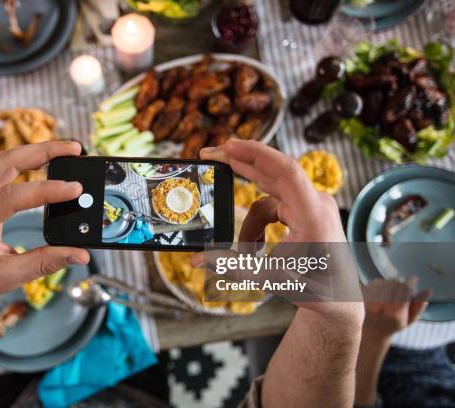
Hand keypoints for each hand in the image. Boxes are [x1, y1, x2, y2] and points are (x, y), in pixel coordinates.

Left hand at [0, 141, 89, 330]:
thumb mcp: (8, 277)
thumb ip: (45, 263)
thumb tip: (80, 253)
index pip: (11, 197)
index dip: (45, 190)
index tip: (74, 189)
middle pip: (7, 161)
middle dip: (43, 151)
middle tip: (75, 150)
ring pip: (6, 159)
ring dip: (37, 151)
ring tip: (67, 151)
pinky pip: (5, 168)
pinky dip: (29, 160)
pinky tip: (48, 161)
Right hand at [194, 139, 362, 324]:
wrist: (338, 299)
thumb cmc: (313, 291)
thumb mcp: (268, 280)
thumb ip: (231, 267)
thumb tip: (195, 260)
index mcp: (313, 216)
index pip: (286, 171)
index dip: (257, 154)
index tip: (230, 146)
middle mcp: (315, 204)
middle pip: (274, 171)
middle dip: (241, 162)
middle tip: (210, 153)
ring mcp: (312, 204)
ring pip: (269, 196)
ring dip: (250, 221)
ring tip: (247, 250)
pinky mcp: (307, 210)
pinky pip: (274, 205)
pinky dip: (259, 223)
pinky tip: (256, 246)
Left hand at [362, 277, 429, 340]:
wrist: (374, 330)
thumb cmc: (396, 324)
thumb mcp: (411, 319)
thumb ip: (419, 305)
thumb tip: (428, 290)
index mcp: (395, 313)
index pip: (403, 290)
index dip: (410, 282)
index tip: (414, 279)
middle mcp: (382, 307)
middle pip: (394, 284)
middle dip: (401, 283)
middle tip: (404, 287)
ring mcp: (370, 302)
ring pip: (384, 282)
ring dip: (391, 282)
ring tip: (394, 289)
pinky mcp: (364, 298)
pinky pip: (374, 283)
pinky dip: (381, 282)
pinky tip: (384, 288)